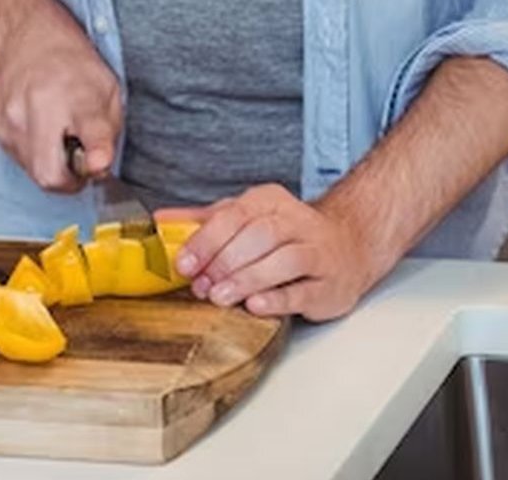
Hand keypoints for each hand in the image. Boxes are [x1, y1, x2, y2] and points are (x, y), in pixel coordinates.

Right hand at [0, 8, 121, 192]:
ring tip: (62, 137)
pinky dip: (39, 157)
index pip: (88, 129)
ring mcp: (13, 121)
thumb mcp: (109, 89)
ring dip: (55, 167)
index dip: (96, 152)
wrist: (26, 37)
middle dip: (72, 180)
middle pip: (51, 174)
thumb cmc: (73, 64)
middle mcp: (39, 107)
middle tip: (82, 159)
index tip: (99, 163)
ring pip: (36, 174)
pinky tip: (45, 133)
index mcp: (76, 94)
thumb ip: (109, 132)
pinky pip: (24, 163)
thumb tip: (99, 169)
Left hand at [156, 184, 384, 321]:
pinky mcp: (329, 283)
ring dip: (247, 279)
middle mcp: (297, 222)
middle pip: (259, 236)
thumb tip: (160, 221)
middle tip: (202, 286)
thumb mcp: (245, 218)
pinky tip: (256, 305)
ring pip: (284, 260)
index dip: (206, 240)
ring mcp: (317, 252)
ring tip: (221, 296)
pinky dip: (277, 297)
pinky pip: (303, 289)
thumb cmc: (286, 235)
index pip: (235, 214)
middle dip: (225, 262)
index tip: (185, 264)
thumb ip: (204, 221)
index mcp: (270, 201)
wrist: (347, 246)